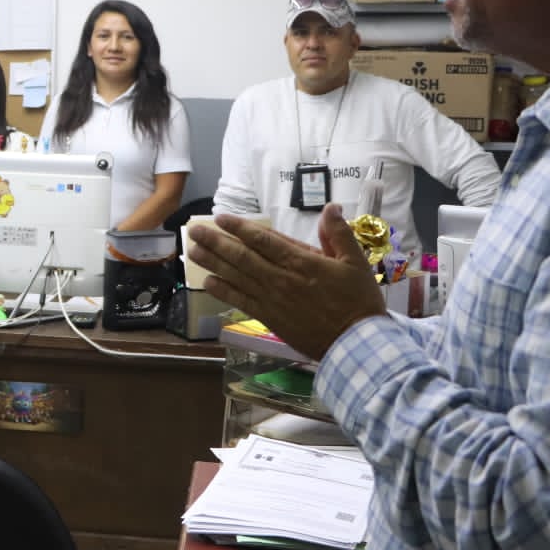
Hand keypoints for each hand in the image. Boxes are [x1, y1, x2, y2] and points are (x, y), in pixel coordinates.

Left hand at [185, 205, 386, 359]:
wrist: (355, 343)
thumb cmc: (358, 301)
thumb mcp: (357, 262)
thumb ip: (339, 234)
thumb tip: (330, 207)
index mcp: (301, 262)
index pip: (263, 240)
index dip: (240, 228)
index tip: (221, 218)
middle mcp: (280, 278)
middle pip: (242, 256)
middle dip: (216, 241)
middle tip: (194, 230)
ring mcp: (271, 299)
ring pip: (236, 276)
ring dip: (212, 262)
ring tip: (192, 250)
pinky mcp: (269, 318)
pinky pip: (240, 301)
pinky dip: (223, 291)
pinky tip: (207, 282)